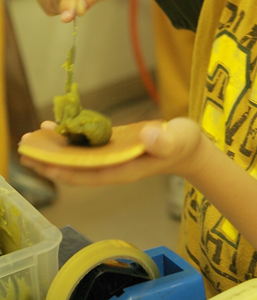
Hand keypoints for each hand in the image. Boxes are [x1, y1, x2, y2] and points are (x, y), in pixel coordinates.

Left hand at [19, 118, 205, 186]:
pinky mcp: (112, 146)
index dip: (62, 170)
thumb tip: (146, 136)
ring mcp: (111, 158)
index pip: (86, 174)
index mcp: (123, 169)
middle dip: (49, 161)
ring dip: (54, 149)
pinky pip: (85, 145)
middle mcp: (112, 167)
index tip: (41, 164)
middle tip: (23, 150)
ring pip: (76, 157)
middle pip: (74, 168)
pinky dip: (70, 136)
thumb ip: (163, 141)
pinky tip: (56, 125)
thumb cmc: (184, 145)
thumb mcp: (177, 140)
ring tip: (32, 138)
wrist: (189, 147)